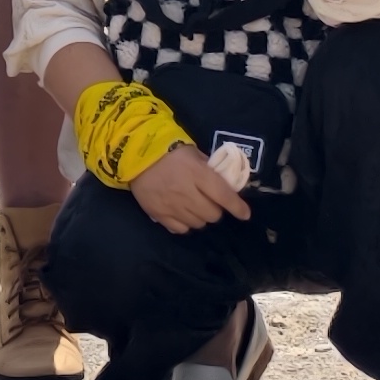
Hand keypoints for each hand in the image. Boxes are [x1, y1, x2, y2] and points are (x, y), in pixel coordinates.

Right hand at [129, 142, 252, 233]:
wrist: (134, 153)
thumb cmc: (168, 150)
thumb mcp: (193, 152)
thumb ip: (209, 168)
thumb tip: (225, 182)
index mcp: (198, 173)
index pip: (224, 196)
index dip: (237, 207)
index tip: (245, 214)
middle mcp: (186, 192)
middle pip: (212, 214)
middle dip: (216, 210)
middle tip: (210, 202)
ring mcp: (172, 205)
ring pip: (198, 224)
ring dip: (201, 217)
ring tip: (195, 207)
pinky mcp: (159, 214)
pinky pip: (181, 229)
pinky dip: (185, 224)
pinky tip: (182, 213)